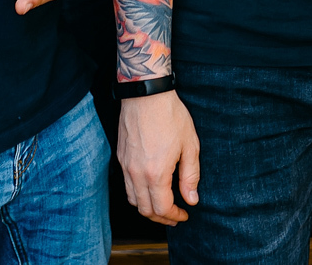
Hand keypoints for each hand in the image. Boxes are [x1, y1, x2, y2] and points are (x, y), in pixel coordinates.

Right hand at [118, 91, 200, 223]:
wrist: (146, 94)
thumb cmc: (170, 115)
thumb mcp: (190, 145)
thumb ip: (190, 175)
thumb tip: (191, 199)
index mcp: (156, 173)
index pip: (162, 209)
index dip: (174, 217)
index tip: (184, 215)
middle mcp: (137, 174)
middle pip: (145, 210)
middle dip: (161, 218)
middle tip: (174, 216)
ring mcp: (125, 166)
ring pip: (133, 200)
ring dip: (148, 208)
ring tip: (162, 206)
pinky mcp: (120, 158)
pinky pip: (127, 185)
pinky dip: (138, 194)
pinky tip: (150, 188)